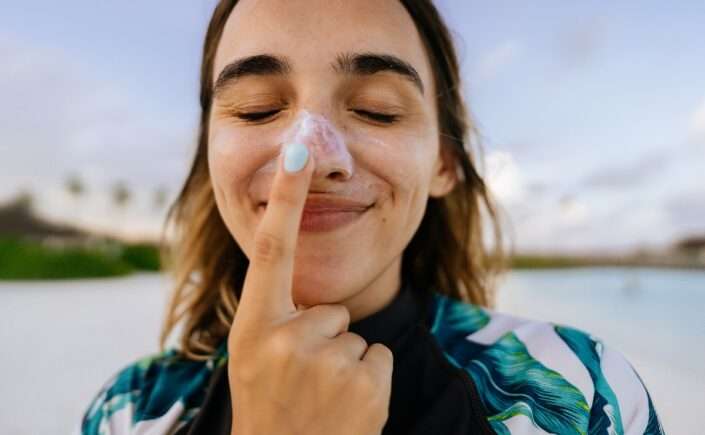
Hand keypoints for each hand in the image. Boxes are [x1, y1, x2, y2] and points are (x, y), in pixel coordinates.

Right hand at [227, 142, 392, 434]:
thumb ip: (275, 314)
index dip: (284, 198)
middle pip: (332, 308)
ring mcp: (325, 363)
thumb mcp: (252, 357)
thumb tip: (304, 282)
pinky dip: (368, 380)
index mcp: (253, 326)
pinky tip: (344, 407)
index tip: (298, 150)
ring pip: (356, 333)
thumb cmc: (269, 406)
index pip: (271, 250)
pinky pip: (378, 355)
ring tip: (320, 397)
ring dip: (345, 362)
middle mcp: (284, 338)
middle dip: (325, 337)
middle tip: (303, 380)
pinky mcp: (364, 383)